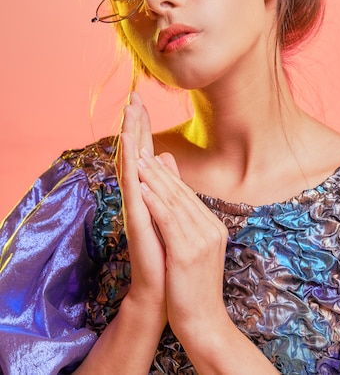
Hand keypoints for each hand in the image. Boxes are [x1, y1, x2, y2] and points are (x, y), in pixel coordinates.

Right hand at [117, 92, 166, 317]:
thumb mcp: (169, 209)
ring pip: (131, 163)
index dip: (143, 126)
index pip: (144, 152)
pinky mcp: (136, 217)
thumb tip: (165, 155)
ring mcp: (136, 205)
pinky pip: (132, 185)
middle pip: (135, 152)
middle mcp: (139, 195)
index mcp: (148, 192)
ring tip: (129, 110)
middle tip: (133, 95)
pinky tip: (128, 143)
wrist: (164, 286)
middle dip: (134, 123)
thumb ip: (165, 182)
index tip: (141, 99)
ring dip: (129, 135)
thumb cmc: (166, 250)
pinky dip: (129, 162)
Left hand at [136, 147, 229, 343]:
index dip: (167, 175)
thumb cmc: (193, 286)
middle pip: (181, 194)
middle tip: (142, 150)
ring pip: (174, 202)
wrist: (203, 322)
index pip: (187, 195)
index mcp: (213, 227)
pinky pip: (168, 221)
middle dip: (159, 171)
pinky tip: (142, 190)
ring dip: (155, 180)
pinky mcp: (187, 252)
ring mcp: (201, 240)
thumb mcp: (191, 249)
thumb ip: (184, 222)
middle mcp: (211, 230)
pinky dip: (155, 202)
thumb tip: (174, 202)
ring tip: (139, 161)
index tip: (150, 156)